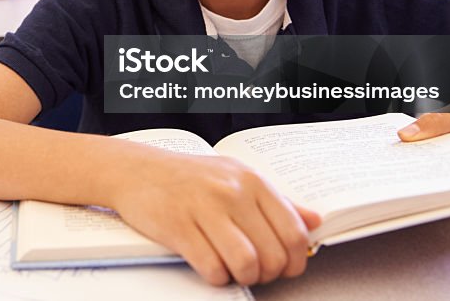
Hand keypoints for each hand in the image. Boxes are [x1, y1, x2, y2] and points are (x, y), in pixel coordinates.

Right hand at [112, 150, 318, 285]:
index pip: (293, 231)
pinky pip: (212, 267)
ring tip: (234, 272)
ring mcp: (204, 208)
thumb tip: (314, 220)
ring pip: (246, 263)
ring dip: (244, 277)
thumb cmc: (187, 176)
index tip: (285, 267)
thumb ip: (276, 201)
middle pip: (272, 253)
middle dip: (268, 274)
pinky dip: (217, 278)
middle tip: (256, 272)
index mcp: (251, 181)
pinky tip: (211, 269)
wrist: (135, 170)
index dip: (294, 260)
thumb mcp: (235, 177)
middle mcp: (231, 192)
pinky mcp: (179, 227)